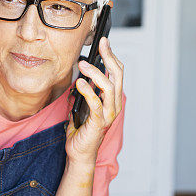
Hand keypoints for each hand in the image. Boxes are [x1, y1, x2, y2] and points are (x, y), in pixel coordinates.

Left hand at [65, 36, 123, 164]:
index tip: (104, 42)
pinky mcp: (99, 121)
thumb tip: (78, 78)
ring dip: (96, 73)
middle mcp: (114, 105)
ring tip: (83, 65)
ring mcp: (108, 113)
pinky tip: (80, 82)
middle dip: (110, 57)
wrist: (79, 153)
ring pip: (109, 87)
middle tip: (101, 44)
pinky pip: (96, 102)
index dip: (112, 56)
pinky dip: (88, 90)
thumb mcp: (80, 106)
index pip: (117, 73)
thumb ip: (83, 93)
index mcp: (112, 99)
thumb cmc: (81, 132)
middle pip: (117, 75)